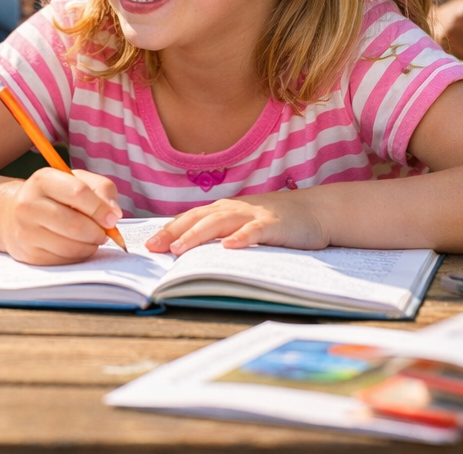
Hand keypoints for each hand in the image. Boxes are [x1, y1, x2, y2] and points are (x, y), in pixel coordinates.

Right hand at [0, 167, 120, 264]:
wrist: (15, 214)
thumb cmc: (55, 196)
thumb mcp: (77, 180)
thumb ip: (101, 189)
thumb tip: (113, 214)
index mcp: (43, 180)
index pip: (78, 193)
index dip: (100, 208)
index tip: (112, 218)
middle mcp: (29, 204)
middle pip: (75, 225)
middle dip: (98, 232)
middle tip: (105, 232)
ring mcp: (26, 231)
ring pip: (70, 247)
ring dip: (90, 246)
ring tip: (92, 238)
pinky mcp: (29, 254)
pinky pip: (64, 261)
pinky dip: (79, 256)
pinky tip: (78, 246)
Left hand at [145, 193, 328, 254]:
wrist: (315, 210)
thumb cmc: (274, 222)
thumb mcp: (242, 225)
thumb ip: (220, 235)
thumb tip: (188, 252)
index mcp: (223, 211)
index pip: (189, 219)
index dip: (168, 230)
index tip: (148, 245)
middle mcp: (234, 209)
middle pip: (198, 219)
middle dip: (174, 233)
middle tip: (155, 248)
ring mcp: (254, 215)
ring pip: (221, 223)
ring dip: (198, 235)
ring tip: (180, 248)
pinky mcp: (275, 225)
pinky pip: (256, 231)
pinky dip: (242, 238)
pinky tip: (230, 247)